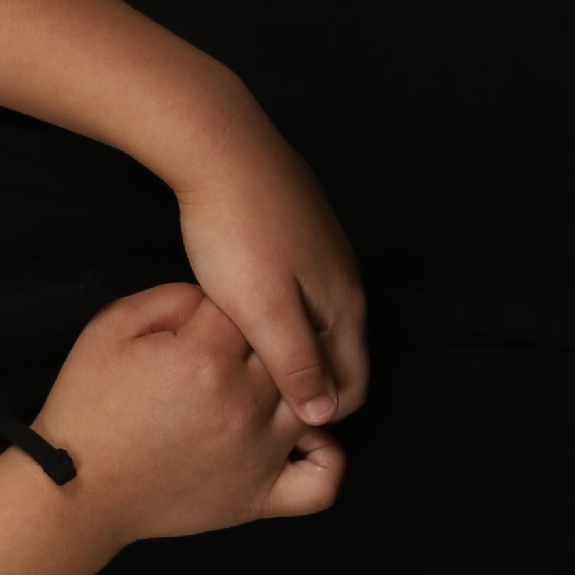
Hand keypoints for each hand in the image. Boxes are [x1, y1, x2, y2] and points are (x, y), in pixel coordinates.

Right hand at [33, 282, 345, 544]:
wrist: (75, 487)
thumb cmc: (88, 405)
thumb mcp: (111, 326)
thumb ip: (172, 297)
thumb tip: (218, 300)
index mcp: (206, 357)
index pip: (244, 308)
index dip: (219, 311)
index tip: (194, 329)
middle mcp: (244, 404)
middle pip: (283, 350)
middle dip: (254, 346)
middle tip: (219, 359)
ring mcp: (260, 454)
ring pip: (311, 401)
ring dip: (292, 388)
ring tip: (255, 389)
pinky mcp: (261, 497)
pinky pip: (323, 481)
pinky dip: (325, 457)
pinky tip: (298, 438)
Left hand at [174, 136, 369, 426]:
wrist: (220, 150)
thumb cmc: (238, 233)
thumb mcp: (264, 312)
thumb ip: (297, 365)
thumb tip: (324, 415)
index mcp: (343, 307)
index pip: (353, 385)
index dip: (318, 414)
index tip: (271, 424)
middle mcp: (344, 281)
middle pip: (338, 356)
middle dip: (305, 386)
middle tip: (251, 401)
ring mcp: (322, 254)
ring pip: (317, 323)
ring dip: (289, 351)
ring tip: (241, 363)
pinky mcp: (296, 234)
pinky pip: (299, 294)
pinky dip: (278, 317)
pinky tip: (238, 316)